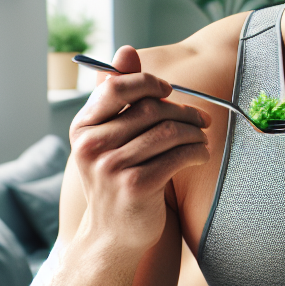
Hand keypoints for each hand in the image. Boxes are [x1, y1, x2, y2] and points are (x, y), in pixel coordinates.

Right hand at [69, 46, 210, 251]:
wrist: (112, 236)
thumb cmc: (116, 179)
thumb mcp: (108, 137)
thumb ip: (117, 96)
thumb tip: (126, 50)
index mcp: (82, 128)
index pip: (117, 87)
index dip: (148, 82)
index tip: (169, 90)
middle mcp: (91, 146)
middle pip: (150, 109)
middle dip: (183, 110)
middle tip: (202, 119)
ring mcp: (112, 168)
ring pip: (169, 131)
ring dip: (195, 132)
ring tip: (202, 138)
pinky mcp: (136, 186)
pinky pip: (178, 156)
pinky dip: (197, 151)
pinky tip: (201, 154)